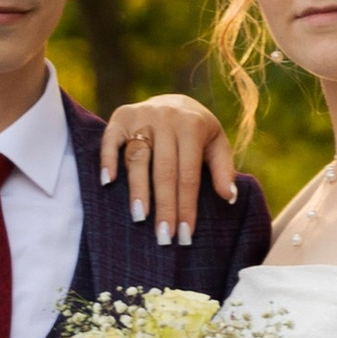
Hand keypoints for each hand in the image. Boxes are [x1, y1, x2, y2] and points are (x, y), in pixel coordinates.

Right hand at [99, 92, 238, 245]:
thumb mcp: (216, 143)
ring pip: (138, 158)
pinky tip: (107, 182)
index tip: (184, 235)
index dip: (186, 206)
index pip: (188, 175)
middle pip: (164, 171)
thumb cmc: (196, 131)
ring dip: (138, 189)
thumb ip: (222, 169)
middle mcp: (168, 119)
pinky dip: (107, 160)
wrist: (173, 100)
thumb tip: (229, 198)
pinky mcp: (121, 116)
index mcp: (193, 126)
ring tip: (140, 218)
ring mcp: (142, 116)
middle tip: (163, 236)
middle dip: (164, 206)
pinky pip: (110, 140)